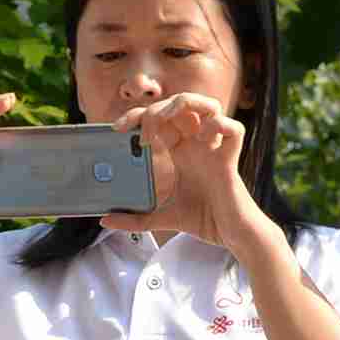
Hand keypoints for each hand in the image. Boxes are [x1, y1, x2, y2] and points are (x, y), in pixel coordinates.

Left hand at [102, 91, 272, 253]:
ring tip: (165, 120)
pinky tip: (204, 141)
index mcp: (182, 150)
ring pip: (209, 104)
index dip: (138, 116)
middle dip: (154, 109)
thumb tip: (105, 220)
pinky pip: (234, 128)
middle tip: (137, 130)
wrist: (229, 235)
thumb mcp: (160, 219)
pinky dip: (220, 126)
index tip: (118, 130)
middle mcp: (198, 143)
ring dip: (184, 103)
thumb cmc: (203, 219)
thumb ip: (135, 219)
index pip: (160, 119)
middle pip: (180, 105)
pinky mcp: (231, 158)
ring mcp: (215, 147)